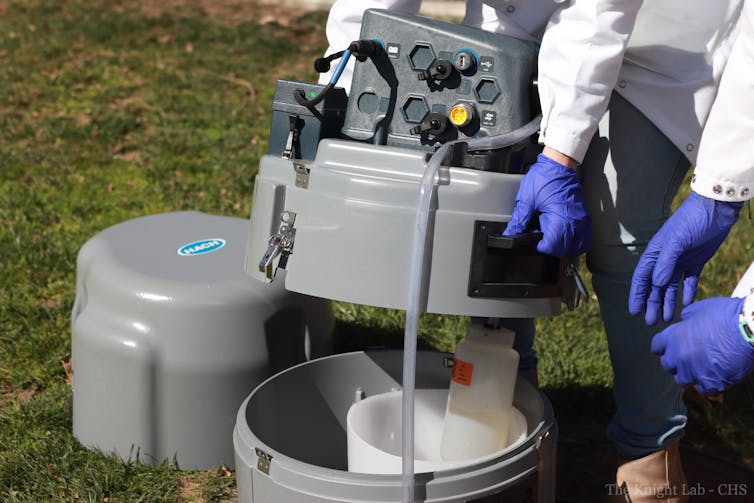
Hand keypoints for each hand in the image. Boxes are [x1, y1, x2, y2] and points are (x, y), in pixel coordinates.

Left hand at [503, 153, 590, 256]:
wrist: (559, 163)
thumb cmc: (545, 177)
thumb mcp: (527, 199)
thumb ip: (519, 219)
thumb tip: (510, 232)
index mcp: (559, 219)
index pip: (551, 247)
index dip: (539, 246)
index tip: (533, 238)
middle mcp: (573, 222)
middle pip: (564, 250)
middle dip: (551, 247)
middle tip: (540, 235)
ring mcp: (581, 220)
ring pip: (576, 246)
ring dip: (563, 246)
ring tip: (551, 236)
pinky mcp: (583, 216)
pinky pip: (583, 237)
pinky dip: (575, 240)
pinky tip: (564, 235)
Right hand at [629, 191, 741, 324]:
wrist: (717, 208)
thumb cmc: (692, 220)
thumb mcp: (677, 240)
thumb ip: (666, 262)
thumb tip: (656, 283)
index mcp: (655, 252)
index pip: (642, 278)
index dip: (637, 295)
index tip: (634, 311)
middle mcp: (665, 259)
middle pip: (655, 286)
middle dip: (652, 303)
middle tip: (650, 322)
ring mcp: (681, 260)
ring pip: (671, 286)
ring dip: (667, 301)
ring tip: (666, 318)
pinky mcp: (697, 261)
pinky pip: (689, 281)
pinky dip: (687, 292)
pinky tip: (686, 304)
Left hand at [651, 297, 753, 394]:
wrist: (748, 329)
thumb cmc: (725, 315)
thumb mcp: (700, 309)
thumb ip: (687, 316)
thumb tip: (684, 320)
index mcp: (673, 338)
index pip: (657, 346)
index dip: (663, 346)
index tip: (667, 347)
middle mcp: (679, 357)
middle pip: (667, 365)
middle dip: (674, 361)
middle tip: (685, 357)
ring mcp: (694, 372)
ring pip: (682, 380)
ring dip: (688, 375)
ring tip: (698, 369)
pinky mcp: (712, 383)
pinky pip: (704, 390)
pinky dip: (708, 385)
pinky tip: (714, 377)